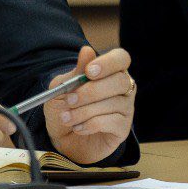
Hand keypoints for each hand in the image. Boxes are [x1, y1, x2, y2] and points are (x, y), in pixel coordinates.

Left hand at [44, 46, 134, 164]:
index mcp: (110, 71)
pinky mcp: (123, 128)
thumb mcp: (63, 87)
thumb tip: (87, 50)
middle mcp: (123, 87)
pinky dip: (91, 124)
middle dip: (91, 91)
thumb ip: (76, 71)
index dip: (108, 63)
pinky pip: (112, 122)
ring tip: (67, 117)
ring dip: (85, 111)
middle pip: (119, 81)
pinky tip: (78, 128)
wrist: (62, 138)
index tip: (89, 72)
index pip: (121, 58)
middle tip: (71, 99)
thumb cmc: (65, 107)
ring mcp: (126, 108)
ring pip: (113, 103)